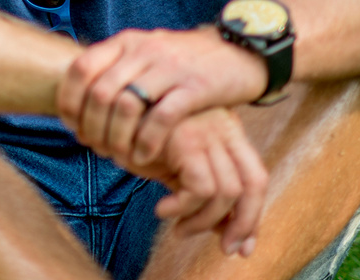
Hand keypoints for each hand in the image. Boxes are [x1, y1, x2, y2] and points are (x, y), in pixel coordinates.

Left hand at [58, 26, 266, 165]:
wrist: (240, 51)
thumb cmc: (185, 61)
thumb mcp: (146, 53)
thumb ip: (117, 68)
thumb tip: (78, 97)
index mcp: (126, 42)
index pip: (81, 67)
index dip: (69, 99)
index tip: (70, 124)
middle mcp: (144, 50)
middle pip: (100, 92)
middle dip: (91, 126)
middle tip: (94, 147)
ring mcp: (170, 67)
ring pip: (126, 105)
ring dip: (116, 137)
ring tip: (117, 156)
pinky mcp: (196, 87)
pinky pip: (162, 118)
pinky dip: (147, 141)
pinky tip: (144, 157)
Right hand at [143, 107, 268, 257]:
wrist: (103, 110)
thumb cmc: (137, 139)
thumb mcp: (177, 167)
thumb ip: (204, 192)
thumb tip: (227, 233)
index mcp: (227, 129)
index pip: (256, 177)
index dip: (253, 215)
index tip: (243, 247)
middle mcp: (223, 125)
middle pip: (252, 184)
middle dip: (242, 224)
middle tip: (226, 249)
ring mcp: (205, 130)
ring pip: (225, 192)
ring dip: (203, 221)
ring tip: (179, 228)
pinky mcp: (185, 138)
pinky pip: (199, 188)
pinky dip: (182, 208)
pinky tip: (161, 210)